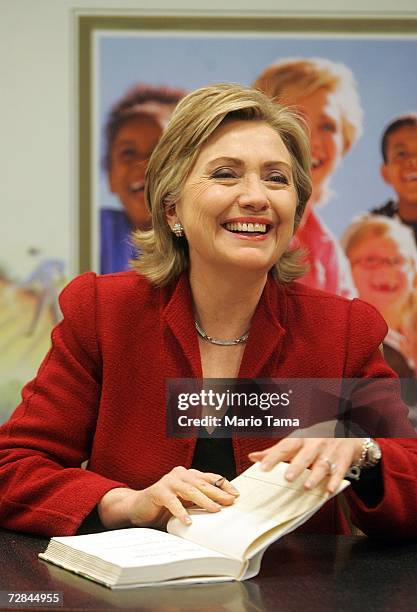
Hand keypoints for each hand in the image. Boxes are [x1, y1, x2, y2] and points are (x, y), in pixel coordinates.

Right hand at [98, 467, 238, 529]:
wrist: (138, 508)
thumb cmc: (164, 506)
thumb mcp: (186, 502)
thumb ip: (199, 501)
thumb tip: (222, 508)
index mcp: (189, 475)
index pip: (211, 478)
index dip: (224, 485)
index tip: (236, 495)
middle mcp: (180, 474)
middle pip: (203, 483)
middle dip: (218, 493)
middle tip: (230, 502)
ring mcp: (169, 481)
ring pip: (191, 490)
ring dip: (204, 501)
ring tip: (215, 510)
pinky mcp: (158, 491)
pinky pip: (172, 502)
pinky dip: (181, 512)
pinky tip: (188, 521)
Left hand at [248, 437, 363, 493]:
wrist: (345, 431)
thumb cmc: (315, 439)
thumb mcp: (296, 441)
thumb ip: (275, 450)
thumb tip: (253, 457)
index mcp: (300, 439)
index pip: (285, 447)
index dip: (273, 457)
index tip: (263, 467)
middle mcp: (314, 444)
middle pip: (305, 455)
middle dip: (296, 466)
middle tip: (288, 478)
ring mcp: (329, 452)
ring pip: (322, 464)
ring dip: (315, 476)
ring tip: (307, 486)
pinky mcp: (342, 460)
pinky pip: (339, 471)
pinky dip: (335, 481)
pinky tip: (329, 490)